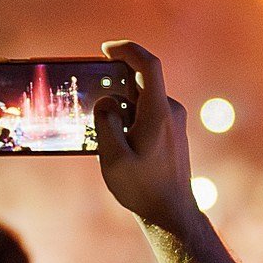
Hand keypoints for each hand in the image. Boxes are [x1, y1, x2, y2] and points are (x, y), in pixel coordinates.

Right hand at [94, 40, 198, 230]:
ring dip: (119, 104)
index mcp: (158, 112)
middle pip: (140, 82)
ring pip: (141, 99)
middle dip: (113, 83)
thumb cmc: (142, 189)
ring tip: (97, 127)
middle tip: (89, 94)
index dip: (127, 50)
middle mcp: (170, 111)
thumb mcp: (113, 158)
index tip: (105, 49)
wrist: (172, 213)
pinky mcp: (171, 132)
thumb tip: (106, 101)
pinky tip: (113, 140)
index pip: (148, 65)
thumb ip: (106, 123)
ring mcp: (173, 121)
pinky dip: (128, 116)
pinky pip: (146, 113)